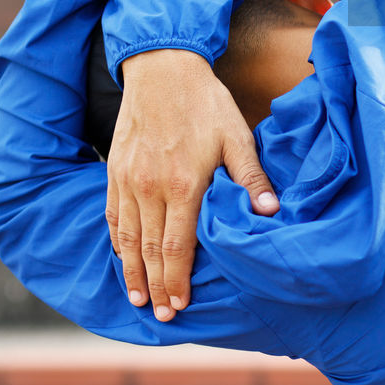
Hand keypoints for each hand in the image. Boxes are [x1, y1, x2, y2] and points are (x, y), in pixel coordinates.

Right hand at [107, 49, 279, 321]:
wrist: (162, 69)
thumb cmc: (206, 102)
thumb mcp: (237, 136)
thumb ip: (251, 177)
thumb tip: (270, 211)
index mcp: (183, 184)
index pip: (178, 246)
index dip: (178, 280)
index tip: (180, 306)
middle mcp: (150, 188)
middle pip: (150, 250)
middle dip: (156, 286)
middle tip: (161, 316)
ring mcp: (128, 180)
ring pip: (127, 238)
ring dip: (132, 272)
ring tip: (137, 299)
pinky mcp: (115, 170)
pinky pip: (113, 216)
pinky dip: (117, 242)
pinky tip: (123, 258)